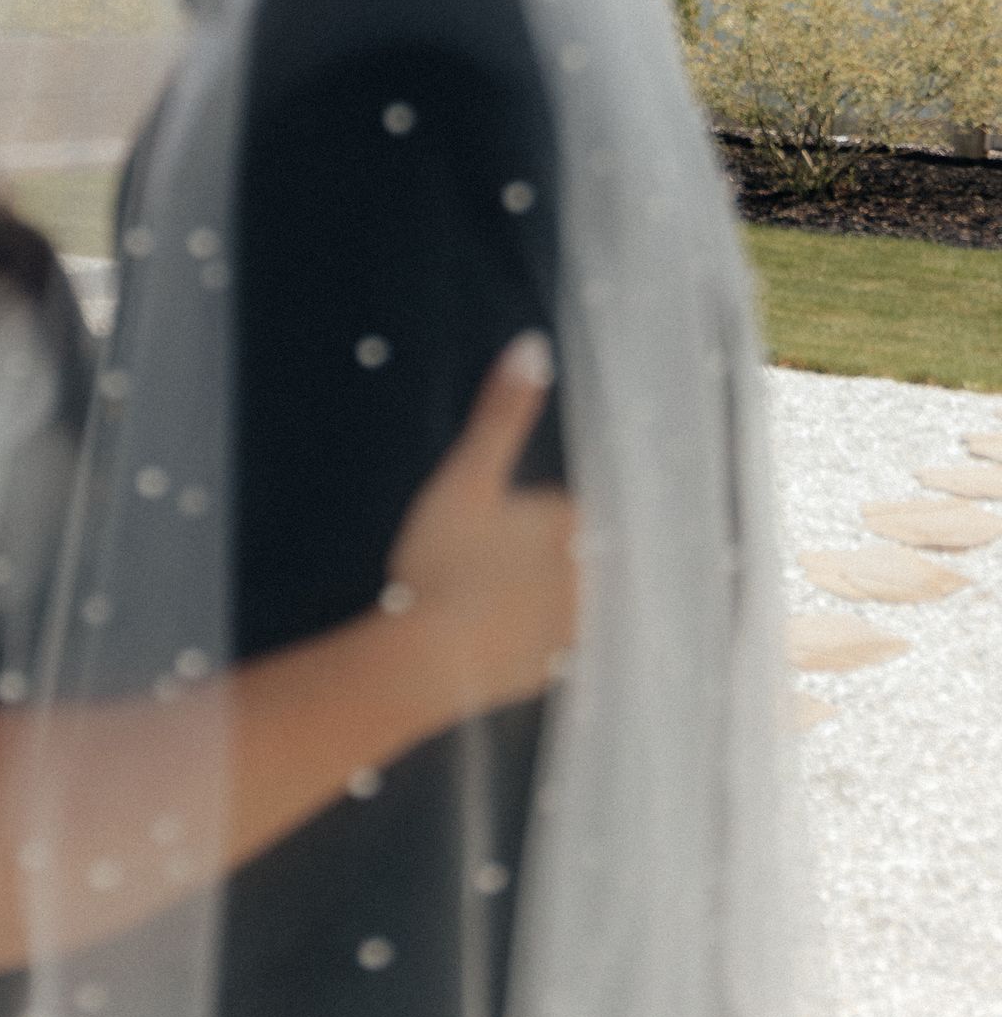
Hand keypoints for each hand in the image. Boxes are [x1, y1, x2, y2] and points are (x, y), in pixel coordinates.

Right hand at [384, 333, 578, 717]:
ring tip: (489, 600)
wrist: (426, 659)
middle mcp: (589, 575)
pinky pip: (550, 644)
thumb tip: (534, 346)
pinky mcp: (555, 670)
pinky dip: (529, 638)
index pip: (566, 507)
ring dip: (539, 597)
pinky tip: (493, 637)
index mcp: (572, 522)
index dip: (531, 512)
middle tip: (485, 562)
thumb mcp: (466, 475)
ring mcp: (574, 627)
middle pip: (572, 552)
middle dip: (540, 554)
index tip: (499, 524)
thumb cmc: (443, 560)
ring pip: (564, 599)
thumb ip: (502, 413)